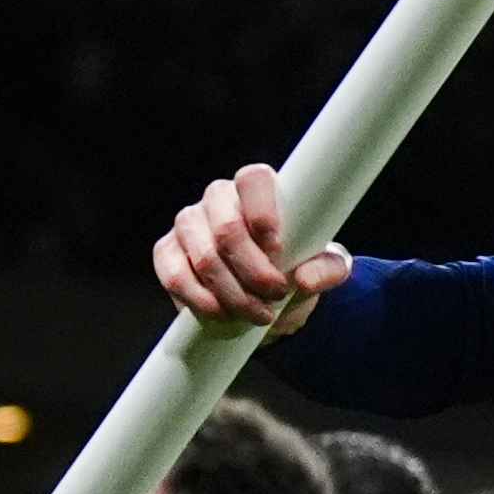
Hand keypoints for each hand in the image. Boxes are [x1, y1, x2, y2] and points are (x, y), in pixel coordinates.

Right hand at [153, 164, 348, 335]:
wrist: (265, 297)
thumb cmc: (294, 269)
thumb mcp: (322, 270)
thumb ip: (326, 271)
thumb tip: (305, 279)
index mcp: (256, 189)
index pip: (253, 180)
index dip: (262, 211)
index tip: (278, 247)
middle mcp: (218, 199)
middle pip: (227, 228)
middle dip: (253, 271)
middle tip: (275, 295)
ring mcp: (188, 224)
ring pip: (204, 257)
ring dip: (233, 293)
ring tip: (256, 312)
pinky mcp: (167, 253)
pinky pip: (176, 276)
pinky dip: (201, 300)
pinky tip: (222, 313)